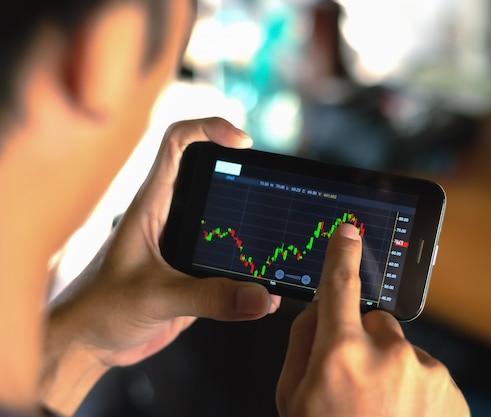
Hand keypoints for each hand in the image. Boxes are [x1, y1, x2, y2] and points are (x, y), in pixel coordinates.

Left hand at [40, 118, 280, 414]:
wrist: (91, 342)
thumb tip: (261, 295)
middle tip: (275, 193)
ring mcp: (187, 245)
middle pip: (216, 178)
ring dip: (256, 231)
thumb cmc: (101, 309)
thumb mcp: (156, 297)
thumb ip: (208, 297)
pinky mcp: (197, 273)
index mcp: (153, 205)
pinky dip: (253, 275)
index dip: (210, 129)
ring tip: (280, 243)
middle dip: (249, 180)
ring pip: (230, 222)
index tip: (243, 141)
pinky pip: (233, 264)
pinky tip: (267, 294)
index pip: (178, 143)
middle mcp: (172, 217)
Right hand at [276, 224, 468, 416]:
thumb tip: (320, 310)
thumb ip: (303, 345)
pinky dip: (415, 389)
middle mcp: (390, 356)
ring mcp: (427, 373)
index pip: (340, 287)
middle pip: (374, 321)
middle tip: (353, 385)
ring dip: (391, 369)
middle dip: (363, 341)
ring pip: (402, 350)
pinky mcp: (452, 390)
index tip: (348, 231)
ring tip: (380, 412)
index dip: (341, 254)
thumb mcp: (292, 399)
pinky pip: (426, 372)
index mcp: (341, 356)